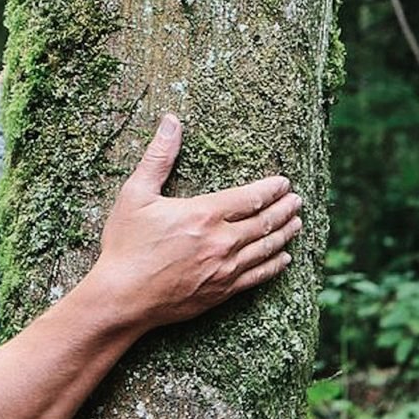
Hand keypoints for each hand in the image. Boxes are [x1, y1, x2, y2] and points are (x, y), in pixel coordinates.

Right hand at [84, 114, 302, 331]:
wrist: (121, 297)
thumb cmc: (125, 245)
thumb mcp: (136, 195)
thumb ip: (158, 157)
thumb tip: (171, 121)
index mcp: (203, 214)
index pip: (249, 197)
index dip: (271, 189)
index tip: (284, 183)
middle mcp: (220, 241)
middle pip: (263, 222)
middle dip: (284, 209)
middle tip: (297, 200)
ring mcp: (223, 269)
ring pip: (265, 249)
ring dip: (285, 234)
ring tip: (297, 224)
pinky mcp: (221, 292)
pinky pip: (257, 277)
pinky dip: (274, 266)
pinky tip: (284, 259)